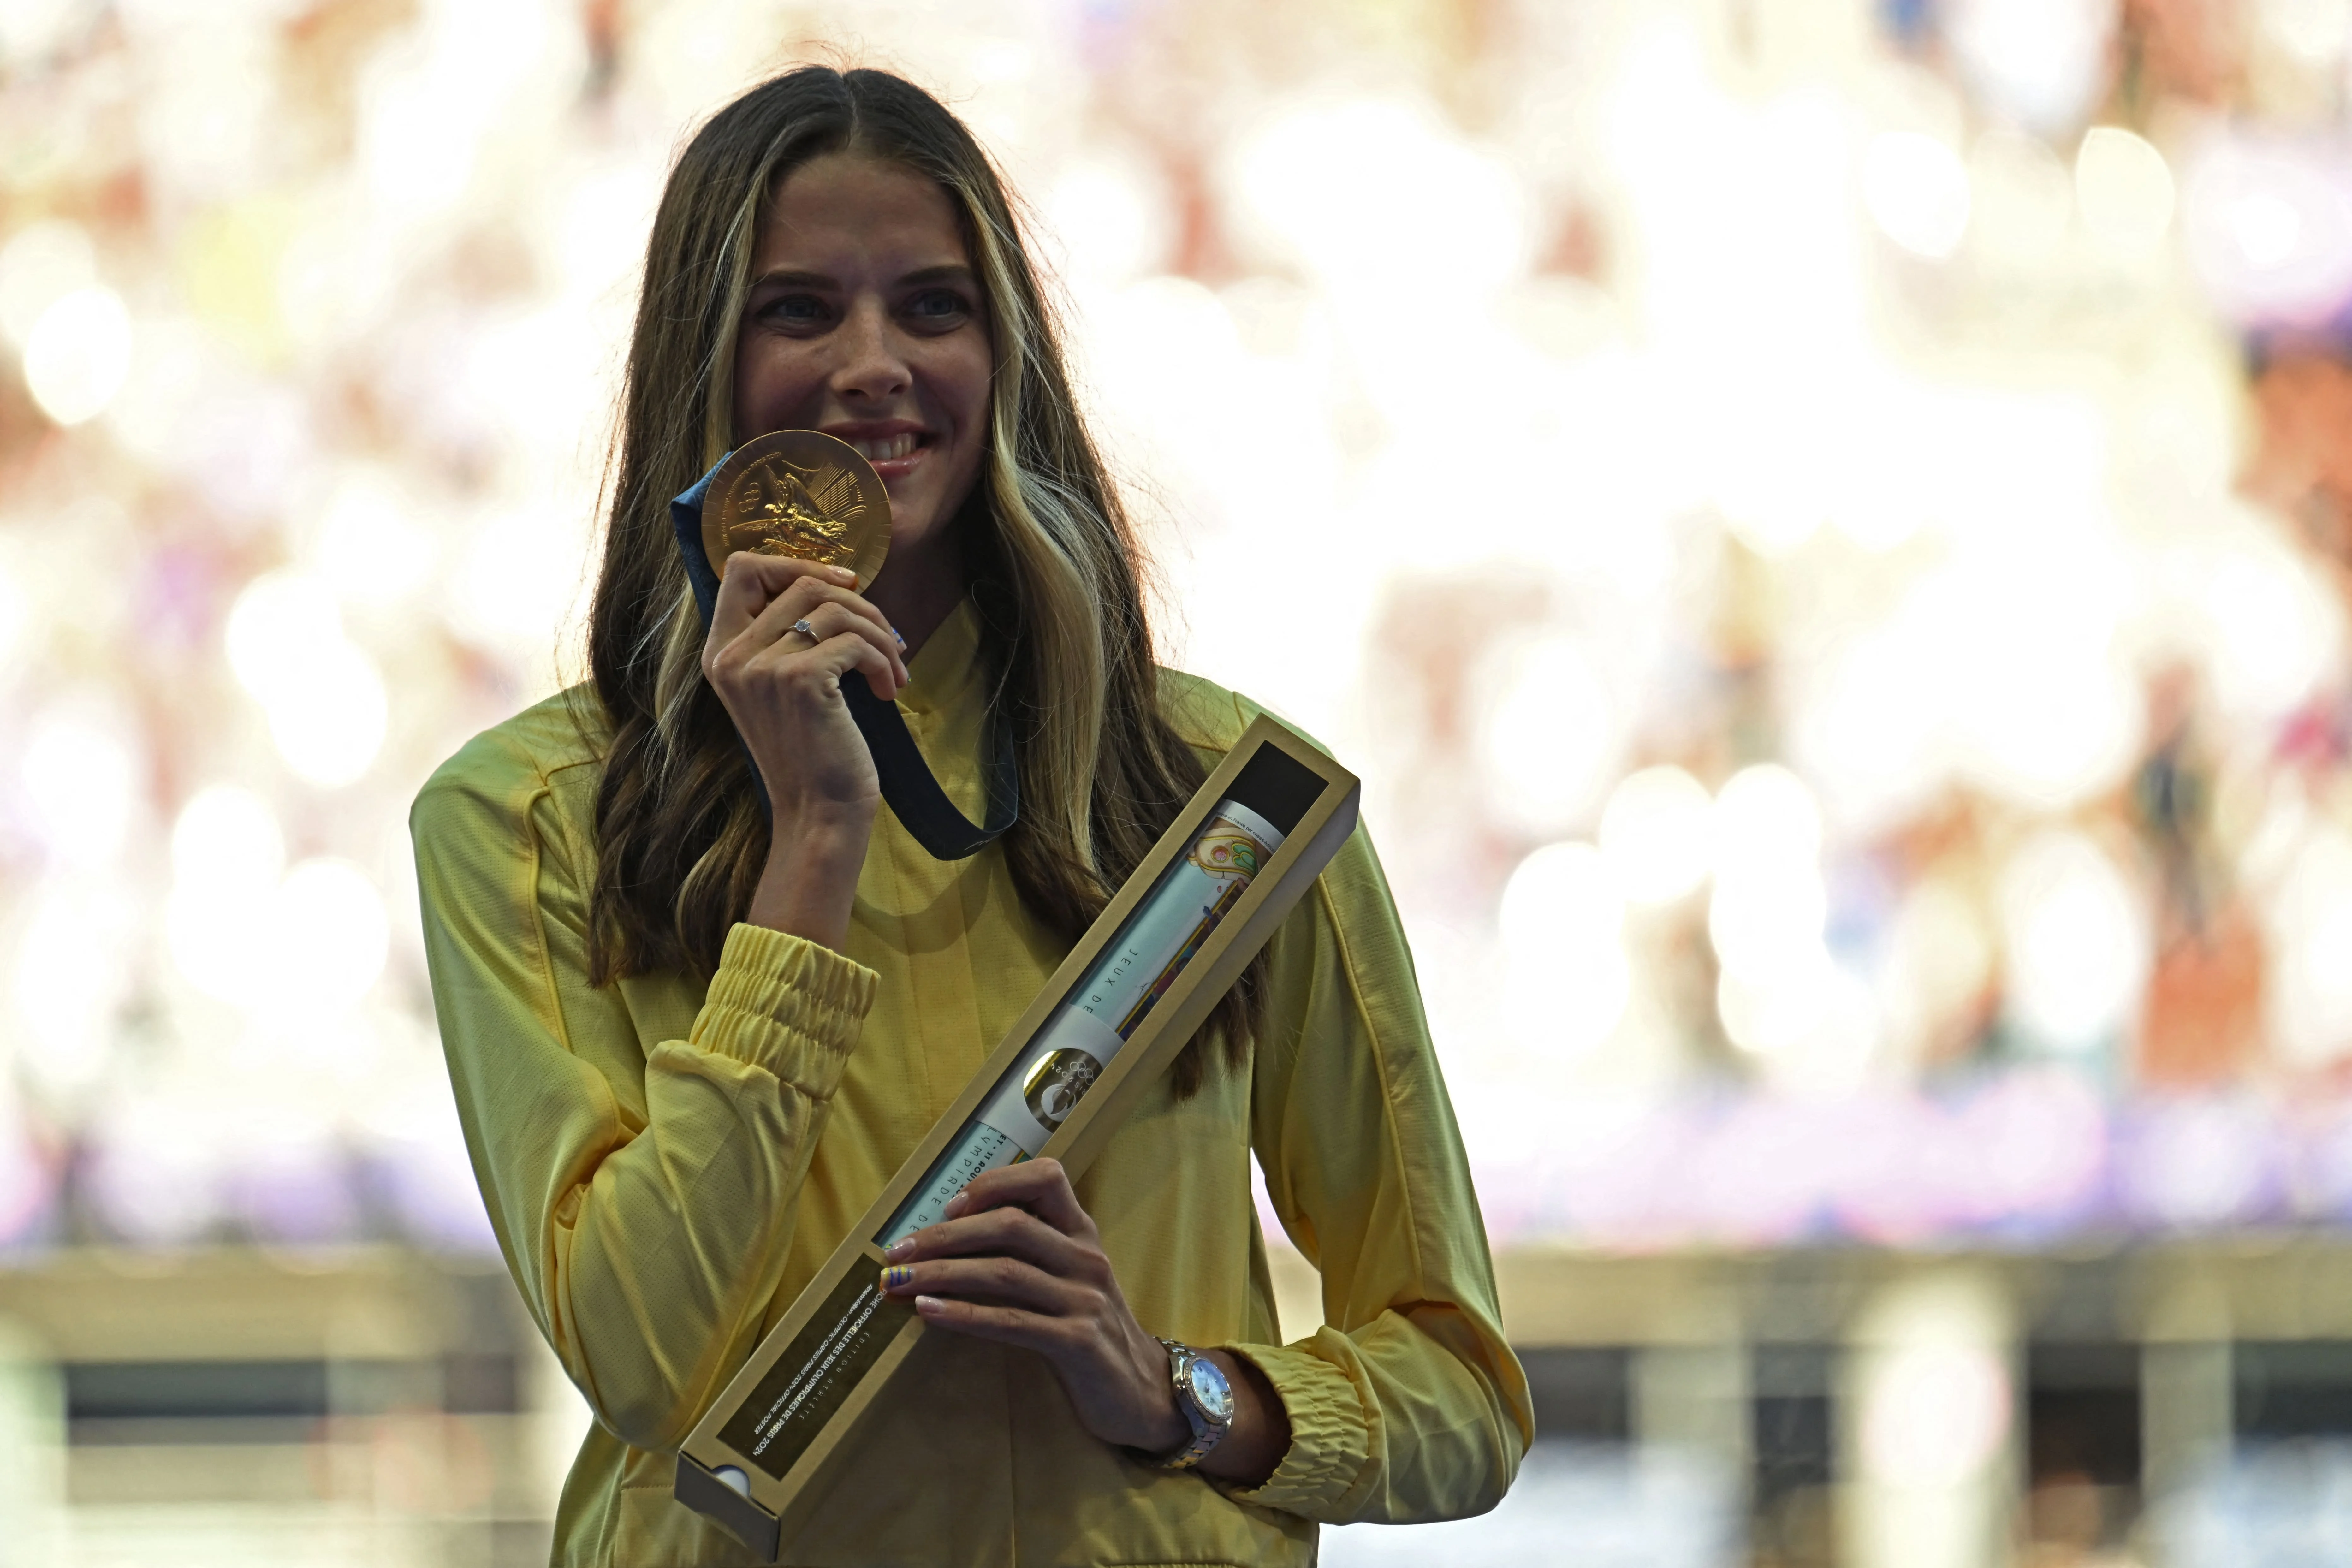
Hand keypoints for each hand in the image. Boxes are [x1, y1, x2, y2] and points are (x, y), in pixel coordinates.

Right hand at [701, 553, 908, 948]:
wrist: (820, 815)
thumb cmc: (813, 754)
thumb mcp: (786, 689)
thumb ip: (788, 637)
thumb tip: (834, 583)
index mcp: (721, 652)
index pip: (741, 567)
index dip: (795, 563)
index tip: (843, 588)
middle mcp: (731, 655)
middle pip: (802, 581)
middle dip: (860, 605)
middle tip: (886, 641)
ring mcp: (761, 668)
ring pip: (834, 606)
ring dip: (879, 633)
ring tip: (894, 670)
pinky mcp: (799, 682)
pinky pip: (854, 641)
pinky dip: (883, 660)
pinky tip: (889, 690)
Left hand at [878, 1159, 1287, 1483]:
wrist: (1143, 1392)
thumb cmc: (1088, 1329)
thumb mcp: (1067, 1279)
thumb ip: (1027, 1252)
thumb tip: (947, 1238)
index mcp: (1082, 1232)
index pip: (1046, 1177)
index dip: (994, 1182)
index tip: (949, 1205)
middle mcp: (1086, 1257)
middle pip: (1009, 1225)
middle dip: (943, 1236)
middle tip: (895, 1252)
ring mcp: (1085, 1299)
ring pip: (1004, 1271)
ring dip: (942, 1274)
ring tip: (896, 1282)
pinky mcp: (1079, 1342)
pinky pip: (1012, 1322)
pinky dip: (965, 1314)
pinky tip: (928, 1311)